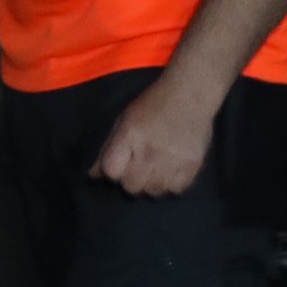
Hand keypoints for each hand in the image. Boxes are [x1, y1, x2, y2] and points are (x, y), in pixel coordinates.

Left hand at [91, 80, 216, 196]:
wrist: (190, 95)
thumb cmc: (152, 105)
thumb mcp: (124, 120)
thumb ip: (108, 148)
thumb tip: (93, 175)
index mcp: (130, 136)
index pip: (111, 171)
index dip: (111, 172)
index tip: (117, 165)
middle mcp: (150, 151)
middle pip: (131, 187)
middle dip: (129, 180)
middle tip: (137, 168)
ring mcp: (172, 161)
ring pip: (153, 192)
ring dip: (150, 185)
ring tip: (154, 170)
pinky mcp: (192, 166)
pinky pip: (175, 190)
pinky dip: (170, 185)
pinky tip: (169, 172)